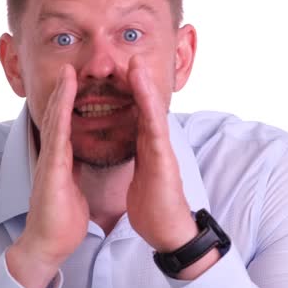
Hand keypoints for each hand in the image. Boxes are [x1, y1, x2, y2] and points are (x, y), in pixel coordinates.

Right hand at [7, 64, 89, 287]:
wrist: (47, 245)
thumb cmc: (60, 222)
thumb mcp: (71, 190)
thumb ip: (71, 173)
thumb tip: (75, 163)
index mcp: (59, 162)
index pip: (64, 126)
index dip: (68, 104)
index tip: (75, 84)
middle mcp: (51, 157)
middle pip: (57, 117)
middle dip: (63, 91)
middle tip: (69, 67)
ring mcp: (49, 163)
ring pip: (55, 122)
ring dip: (61, 96)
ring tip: (67, 73)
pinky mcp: (51, 171)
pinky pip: (58, 138)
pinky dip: (62, 117)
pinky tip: (65, 102)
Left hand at [125, 55, 198, 253]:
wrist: (166, 231)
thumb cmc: (153, 206)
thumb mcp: (140, 174)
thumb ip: (137, 155)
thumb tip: (131, 144)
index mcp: (146, 147)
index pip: (137, 113)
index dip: (130, 92)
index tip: (121, 71)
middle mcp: (156, 145)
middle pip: (147, 107)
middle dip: (139, 81)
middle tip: (131, 56)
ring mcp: (163, 152)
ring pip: (153, 114)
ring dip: (146, 88)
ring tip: (138, 66)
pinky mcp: (165, 164)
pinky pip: (157, 134)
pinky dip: (153, 114)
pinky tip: (147, 99)